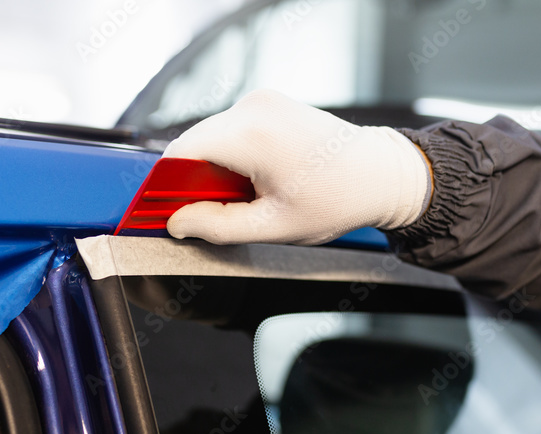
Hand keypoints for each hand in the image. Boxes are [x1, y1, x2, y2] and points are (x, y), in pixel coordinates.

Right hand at [163, 89, 431, 244]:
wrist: (381, 173)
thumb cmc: (338, 199)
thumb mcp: (272, 227)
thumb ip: (216, 226)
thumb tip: (177, 223)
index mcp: (251, 135)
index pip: (179, 154)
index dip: (163, 186)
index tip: (160, 210)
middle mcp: (253, 108)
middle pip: (193, 145)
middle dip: (192, 181)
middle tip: (209, 215)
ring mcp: (262, 100)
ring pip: (210, 138)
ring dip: (212, 169)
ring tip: (244, 197)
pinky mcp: (267, 102)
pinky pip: (229, 130)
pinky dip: (229, 156)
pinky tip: (253, 179)